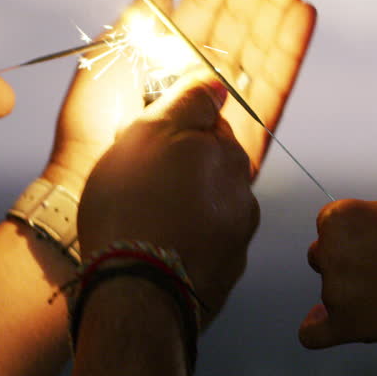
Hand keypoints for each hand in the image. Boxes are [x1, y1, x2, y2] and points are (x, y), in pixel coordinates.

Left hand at [43, 0, 315, 193]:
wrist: (91, 183)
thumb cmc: (90, 129)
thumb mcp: (108, 60)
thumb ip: (140, 20)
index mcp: (169, 58)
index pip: (206, 4)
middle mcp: (201, 78)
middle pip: (240, 20)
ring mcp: (226, 106)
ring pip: (260, 45)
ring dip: (279, 2)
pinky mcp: (245, 139)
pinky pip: (272, 88)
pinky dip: (287, 50)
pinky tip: (301, 13)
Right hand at [78, 73, 258, 319]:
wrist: (136, 294)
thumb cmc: (133, 208)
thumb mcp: (150, 134)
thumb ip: (187, 102)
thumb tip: (215, 81)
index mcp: (227, 153)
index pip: (207, 123)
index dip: (174, 131)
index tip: (147, 145)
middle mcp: (243, 192)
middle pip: (212, 167)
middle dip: (183, 171)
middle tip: (139, 185)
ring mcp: (238, 236)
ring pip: (210, 207)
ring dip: (186, 209)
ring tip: (146, 224)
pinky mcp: (225, 274)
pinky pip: (205, 246)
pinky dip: (187, 244)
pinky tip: (158, 250)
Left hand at [300, 182, 376, 347]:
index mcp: (337, 217)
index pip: (329, 222)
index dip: (354, 229)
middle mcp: (327, 252)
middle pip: (320, 255)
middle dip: (345, 259)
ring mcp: (332, 291)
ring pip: (329, 289)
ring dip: (349, 290)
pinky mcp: (343, 324)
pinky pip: (313, 333)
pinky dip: (315, 328)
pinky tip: (318, 321)